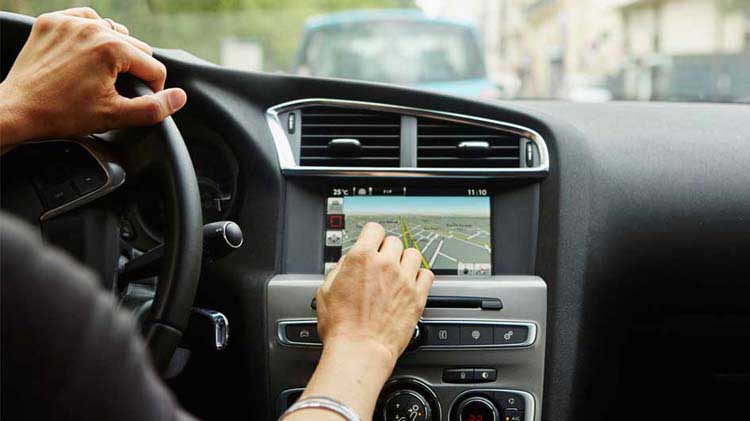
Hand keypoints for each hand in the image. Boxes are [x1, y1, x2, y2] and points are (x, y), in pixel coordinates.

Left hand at [0, 7, 186, 147]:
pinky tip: (87, 52)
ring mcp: (70, 22)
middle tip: (118, 91)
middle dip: (134, 70)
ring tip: (103, 73)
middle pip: (136, 47)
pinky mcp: (52, 22)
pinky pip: (85, 19)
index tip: (139, 100)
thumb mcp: (115, 116)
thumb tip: (179, 97)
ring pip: (113, 31)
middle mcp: (92, 29)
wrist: (18, 109)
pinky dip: (91, 33)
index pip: (153, 66)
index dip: (153, 88)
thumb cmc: (62, 114)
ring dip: (115, 50)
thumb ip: (153, 108)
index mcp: (111, 49)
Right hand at [286, 222, 432, 420]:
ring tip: (398, 271)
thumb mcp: (325, 291)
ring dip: (406, 260)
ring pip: (414, 254)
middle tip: (382, 262)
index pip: (374, 229)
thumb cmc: (341, 327)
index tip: (372, 242)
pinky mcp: (417, 296)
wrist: (360, 350)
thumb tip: (345, 264)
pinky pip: (427, 275)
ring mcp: (404, 280)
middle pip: (394, 241)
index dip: (372, 235)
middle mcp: (385, 264)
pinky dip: (421, 276)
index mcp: (361, 258)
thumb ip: (338, 270)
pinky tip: (412, 283)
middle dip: (387, 249)